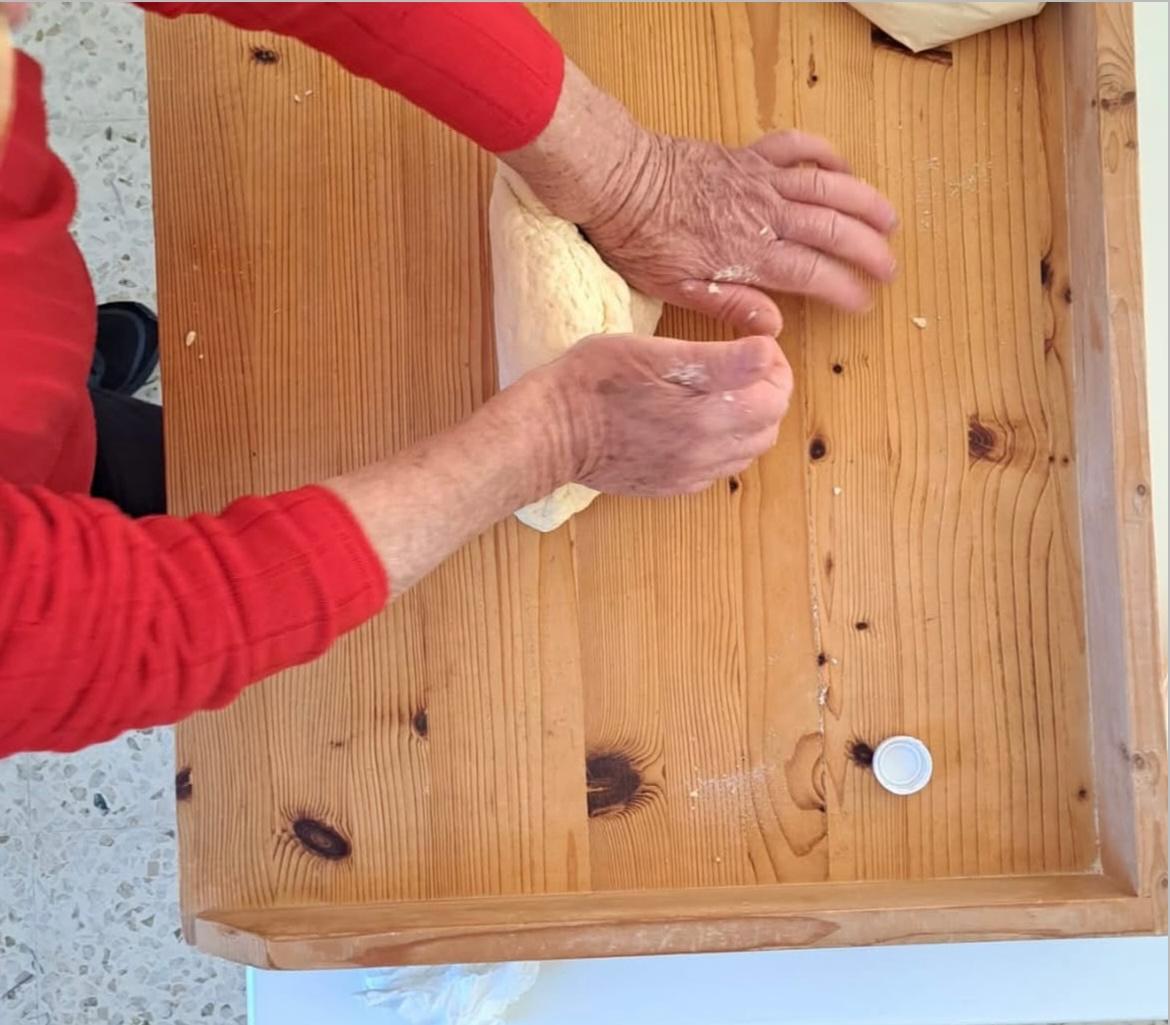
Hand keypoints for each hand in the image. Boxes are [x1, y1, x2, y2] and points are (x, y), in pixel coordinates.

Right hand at [539, 332, 792, 495]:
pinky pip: (716, 469)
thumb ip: (719, 359)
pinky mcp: (672, 485)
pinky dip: (721, 445)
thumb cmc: (595, 381)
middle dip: (765, 394)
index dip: (773, 367)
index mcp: (710, 415)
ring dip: (747, 422)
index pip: (777, 395)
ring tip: (720, 395)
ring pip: (746, 451)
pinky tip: (696, 425)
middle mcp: (707, 451)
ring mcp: (690, 473)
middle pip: (768, 426)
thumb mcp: (657, 353)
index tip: (755, 349)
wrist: (551, 433)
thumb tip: (766, 352)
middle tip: (742, 369)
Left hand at [584, 130, 897, 333]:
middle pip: (831, 230)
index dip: (845, 289)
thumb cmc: (639, 240)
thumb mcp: (675, 287)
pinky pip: (796, 146)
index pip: (813, 274)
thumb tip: (773, 328)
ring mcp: (758, 179)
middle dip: (868, 250)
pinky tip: (843, 169)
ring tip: (890, 220)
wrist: (616, 181)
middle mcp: (763, 215)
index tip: (864, 302)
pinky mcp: (747, 155)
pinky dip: (825, 154)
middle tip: (889, 267)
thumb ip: (729, 305)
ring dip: (863, 202)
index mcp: (747, 254)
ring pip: (826, 187)